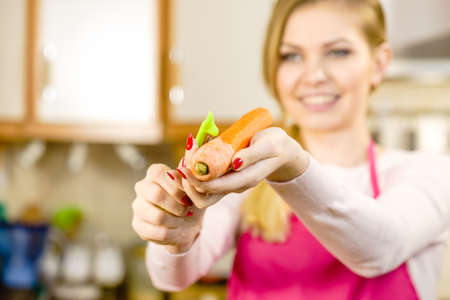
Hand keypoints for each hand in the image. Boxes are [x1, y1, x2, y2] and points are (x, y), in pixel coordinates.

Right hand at [132, 163, 203, 253]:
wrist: (188, 224)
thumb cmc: (190, 201)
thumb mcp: (195, 190)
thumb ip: (189, 181)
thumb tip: (184, 172)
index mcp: (155, 173)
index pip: (158, 174)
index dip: (175, 187)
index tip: (188, 198)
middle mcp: (142, 187)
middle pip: (156, 195)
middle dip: (177, 206)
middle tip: (187, 210)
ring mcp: (138, 206)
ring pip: (157, 216)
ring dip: (177, 221)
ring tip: (183, 220)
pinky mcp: (138, 224)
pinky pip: (159, 232)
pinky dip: (174, 233)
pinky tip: (177, 229)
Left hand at [178, 127, 308, 204]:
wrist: (282, 151)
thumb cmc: (276, 145)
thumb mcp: (269, 145)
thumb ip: (252, 154)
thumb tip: (234, 162)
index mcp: (245, 180)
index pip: (215, 188)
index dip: (197, 181)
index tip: (185, 167)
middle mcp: (235, 185)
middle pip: (204, 198)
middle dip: (189, 185)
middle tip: (182, 165)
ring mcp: (230, 182)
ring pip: (203, 191)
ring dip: (190, 177)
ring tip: (186, 157)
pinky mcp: (226, 176)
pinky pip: (207, 180)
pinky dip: (197, 169)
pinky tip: (194, 153)